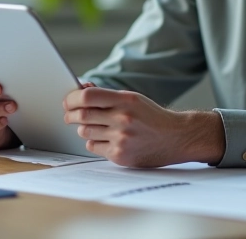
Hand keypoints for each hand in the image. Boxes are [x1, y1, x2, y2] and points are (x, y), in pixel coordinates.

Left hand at [63, 87, 225, 167]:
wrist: (177, 138)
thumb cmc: (152, 116)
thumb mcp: (132, 99)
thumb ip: (107, 95)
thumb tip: (81, 89)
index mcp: (126, 100)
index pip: (87, 97)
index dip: (72, 98)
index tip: (68, 101)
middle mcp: (123, 119)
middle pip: (82, 116)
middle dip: (70, 115)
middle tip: (69, 115)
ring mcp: (121, 139)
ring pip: (85, 132)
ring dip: (83, 128)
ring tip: (93, 126)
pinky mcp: (120, 156)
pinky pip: (93, 147)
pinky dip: (94, 142)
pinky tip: (105, 138)